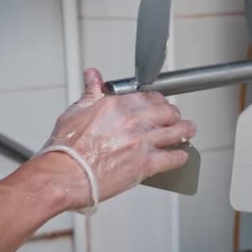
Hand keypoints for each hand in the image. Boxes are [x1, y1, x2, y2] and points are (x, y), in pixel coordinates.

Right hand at [32, 68, 195, 210]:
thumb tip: (92, 76)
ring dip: (185, 130)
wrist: (63, 175)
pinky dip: (180, 156)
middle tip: (175, 117)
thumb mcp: (76, 111)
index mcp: (117, 106)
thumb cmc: (66, 149)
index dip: (158, 100)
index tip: (159, 103)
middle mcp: (133, 121)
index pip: (149, 97)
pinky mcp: (146, 164)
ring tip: (188, 130)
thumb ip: (91, 92)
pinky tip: (181, 155)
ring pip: (176, 132)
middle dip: (174, 114)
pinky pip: (173, 158)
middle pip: (167, 112)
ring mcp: (142, 142)